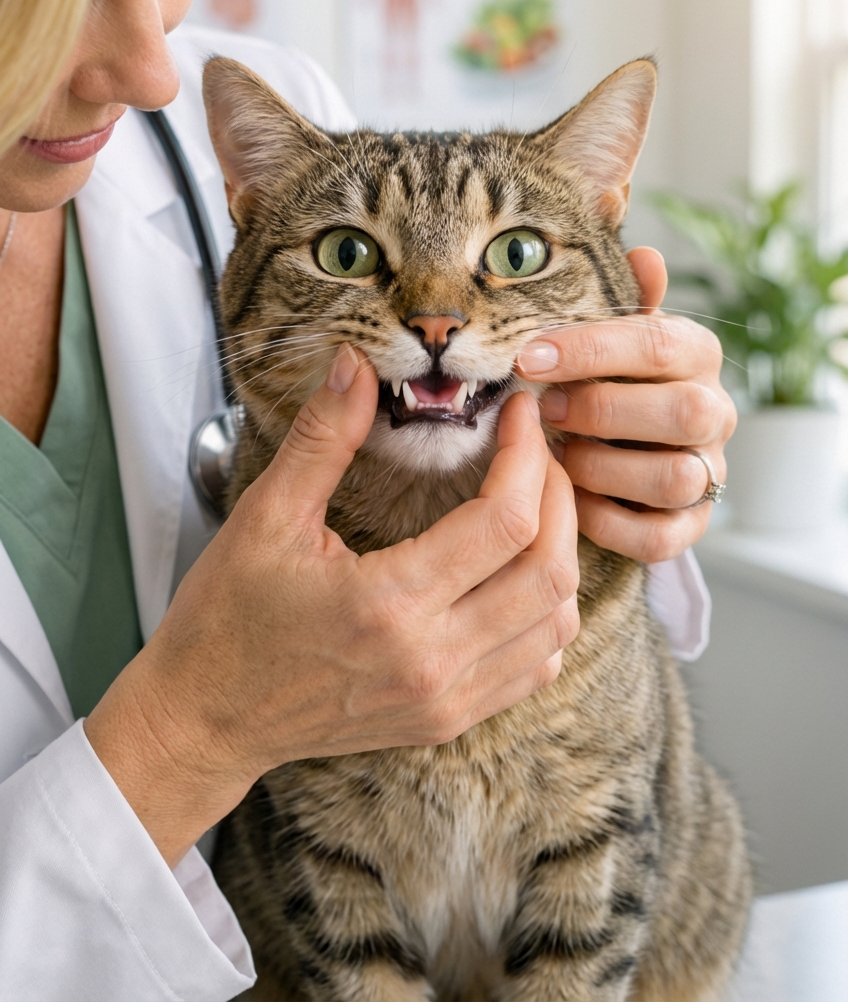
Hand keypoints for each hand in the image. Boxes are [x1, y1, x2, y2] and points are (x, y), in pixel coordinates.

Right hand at [85, 346, 578, 866]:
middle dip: (560, 495)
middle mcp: (433, 660)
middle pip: (550, 569)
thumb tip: (357, 363)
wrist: (206, 719)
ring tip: (538, 503)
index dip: (527, 455)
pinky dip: (548, 613)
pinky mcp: (448, 720)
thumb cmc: (227, 617)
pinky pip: (536, 667)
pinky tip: (521, 573)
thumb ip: (321, 436)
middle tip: (538, 450)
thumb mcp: (265, 516)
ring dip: (562, 553)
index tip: (518, 413)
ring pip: (556, 622)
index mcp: (389, 603)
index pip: (505, 520)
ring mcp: (447, 700)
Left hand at [516, 247, 735, 563]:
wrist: (620, 448)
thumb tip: (644, 253)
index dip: (589, 350)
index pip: (656, 343)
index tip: (527, 355)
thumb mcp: (608, 334)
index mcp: (695, 353)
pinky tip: (572, 499)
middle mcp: (714, 412)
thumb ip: (622, 299)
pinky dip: (607, 521)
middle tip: (545, 409)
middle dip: (601, 410)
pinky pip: (657, 536)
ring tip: (559, 454)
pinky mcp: (690, 526)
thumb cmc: (607, 377)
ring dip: (602, 468)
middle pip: (682, 412)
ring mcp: (707, 472)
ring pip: (672, 478)